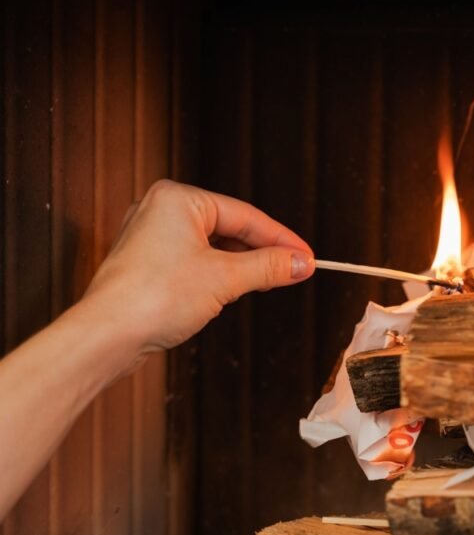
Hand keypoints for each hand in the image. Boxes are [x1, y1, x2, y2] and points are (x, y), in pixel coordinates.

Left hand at [81, 180, 313, 359]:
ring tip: (266, 282)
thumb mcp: (226, 279)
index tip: (306, 257)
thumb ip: (268, 267)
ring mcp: (150, 236)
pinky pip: (194, 260)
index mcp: (178, 198)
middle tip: (293, 270)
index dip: (281, 239)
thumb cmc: (152, 298)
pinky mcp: (146, 263)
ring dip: (240, 265)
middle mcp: (161, 209)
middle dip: (261, 252)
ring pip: (212, 245)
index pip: (246, 215)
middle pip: (229, 228)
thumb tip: (300, 263)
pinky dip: (217, 274)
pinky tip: (230, 290)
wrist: (106, 336)